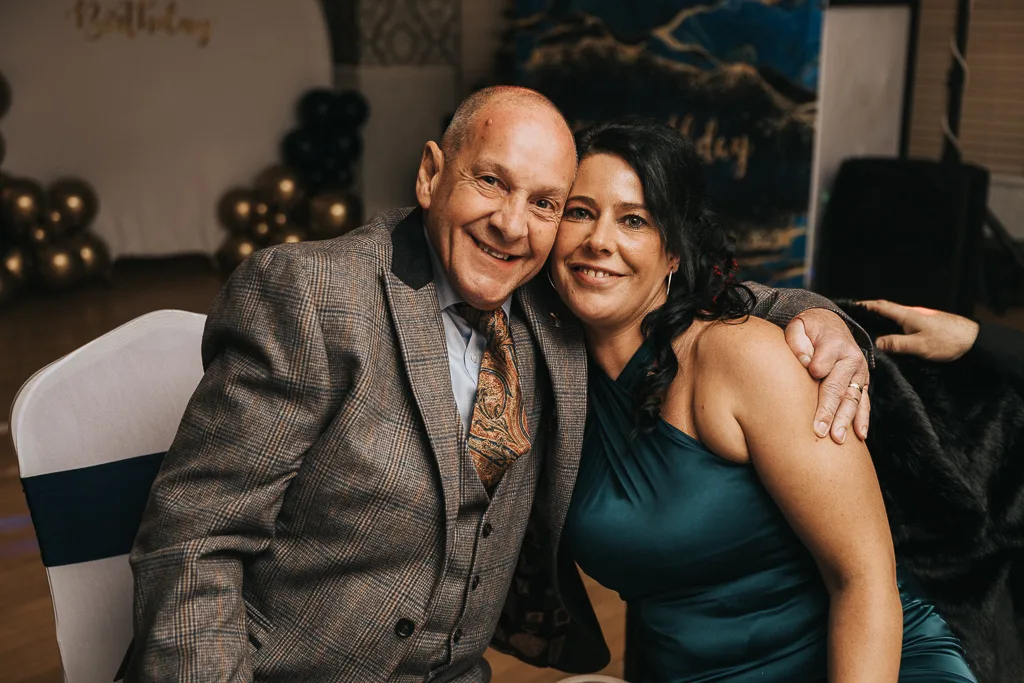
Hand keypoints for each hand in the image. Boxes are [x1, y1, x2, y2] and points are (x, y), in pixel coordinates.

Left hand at [785, 309, 870, 443]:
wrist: (831, 325)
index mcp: (834, 344)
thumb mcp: (799, 325)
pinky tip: (860, 436)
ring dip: (845, 421)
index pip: (822, 363)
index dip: (816, 370)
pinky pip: (863, 403)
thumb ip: (797, 339)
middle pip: (838, 388)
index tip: (812, 375)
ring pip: (852, 399)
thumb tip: (804, 361)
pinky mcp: (862, 384)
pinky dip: (862, 420)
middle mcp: (851, 360)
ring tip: (838, 439)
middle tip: (820, 431)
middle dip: (828, 410)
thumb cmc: (809, 330)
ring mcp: (859, 374)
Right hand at [858, 300, 979, 361]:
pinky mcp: (927, 326)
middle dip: (870, 312)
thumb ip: (896, 343)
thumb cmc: (949, 341)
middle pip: (886, 310)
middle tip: (856, 318)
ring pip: (895, 317)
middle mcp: (912, 314)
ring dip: (882, 319)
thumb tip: (875, 343)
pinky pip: (903, 324)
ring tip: (869, 328)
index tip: (851, 306)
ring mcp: (920, 319)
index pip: (881, 306)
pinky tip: (891, 334)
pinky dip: (893, 326)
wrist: (975, 341)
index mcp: (908, 315)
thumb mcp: (919, 345)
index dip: (865, 305)